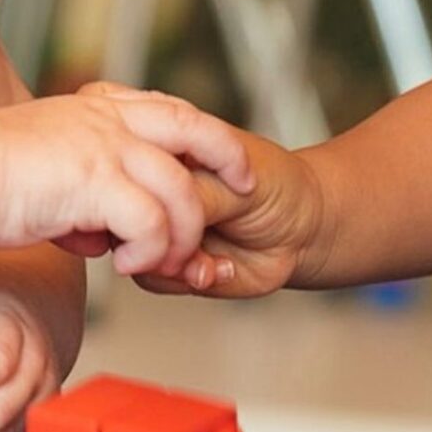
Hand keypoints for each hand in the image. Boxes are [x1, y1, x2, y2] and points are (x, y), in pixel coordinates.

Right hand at [0, 81, 252, 284]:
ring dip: (182, 231)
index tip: (224, 154)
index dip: (202, 131)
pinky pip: (150, 221)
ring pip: (179, 189)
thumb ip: (79, 181)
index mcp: (97, 109)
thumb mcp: (43, 159)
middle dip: (228, 156)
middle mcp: (108, 120)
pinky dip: (151, 248)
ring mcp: (105, 148)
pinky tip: (128, 266)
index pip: (167, 110)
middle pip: (193, 127)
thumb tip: (93, 226)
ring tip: (166, 260)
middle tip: (245, 187)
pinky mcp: (96, 182)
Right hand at [136, 132, 326, 299]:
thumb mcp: (236, 184)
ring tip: (207, 261)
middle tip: (190, 240)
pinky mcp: (171, 263)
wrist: (307, 230)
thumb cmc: (278, 187)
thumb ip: (193, 193)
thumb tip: (150, 210)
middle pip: (123, 211)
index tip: (175, 196)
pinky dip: (183, 279)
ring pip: (133, 248)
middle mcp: (157, 189)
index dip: (140, 184)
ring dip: (170, 262)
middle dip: (154, 232)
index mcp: (168, 152)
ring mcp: (162, 226)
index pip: (129, 164)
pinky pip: (152, 277)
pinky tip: (214, 270)